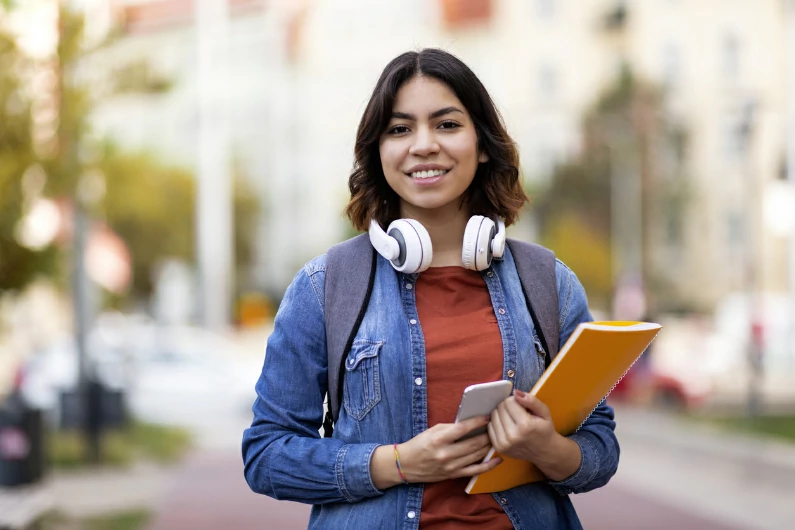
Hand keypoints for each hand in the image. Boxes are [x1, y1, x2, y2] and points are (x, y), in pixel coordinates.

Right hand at [371, 416, 501, 487]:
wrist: (406, 465)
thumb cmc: (419, 444)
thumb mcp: (432, 430)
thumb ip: (451, 427)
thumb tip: (471, 423)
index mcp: (439, 439)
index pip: (463, 428)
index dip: (478, 422)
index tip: (488, 416)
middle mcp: (446, 454)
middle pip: (474, 443)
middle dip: (487, 434)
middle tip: (495, 427)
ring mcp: (451, 466)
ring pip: (477, 455)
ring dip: (489, 446)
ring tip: (496, 437)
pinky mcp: (454, 475)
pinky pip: (475, 471)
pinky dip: (489, 465)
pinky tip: (498, 459)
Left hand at [487, 390, 581, 480]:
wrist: (544, 452)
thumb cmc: (544, 430)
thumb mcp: (544, 412)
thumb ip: (531, 400)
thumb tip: (515, 392)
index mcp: (525, 426)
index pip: (509, 402)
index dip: (515, 401)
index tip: (522, 407)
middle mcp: (513, 436)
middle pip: (500, 408)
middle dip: (508, 406)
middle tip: (518, 413)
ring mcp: (504, 443)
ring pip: (493, 416)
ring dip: (501, 414)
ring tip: (513, 419)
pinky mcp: (498, 447)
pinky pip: (490, 427)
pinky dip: (497, 423)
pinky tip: (507, 426)